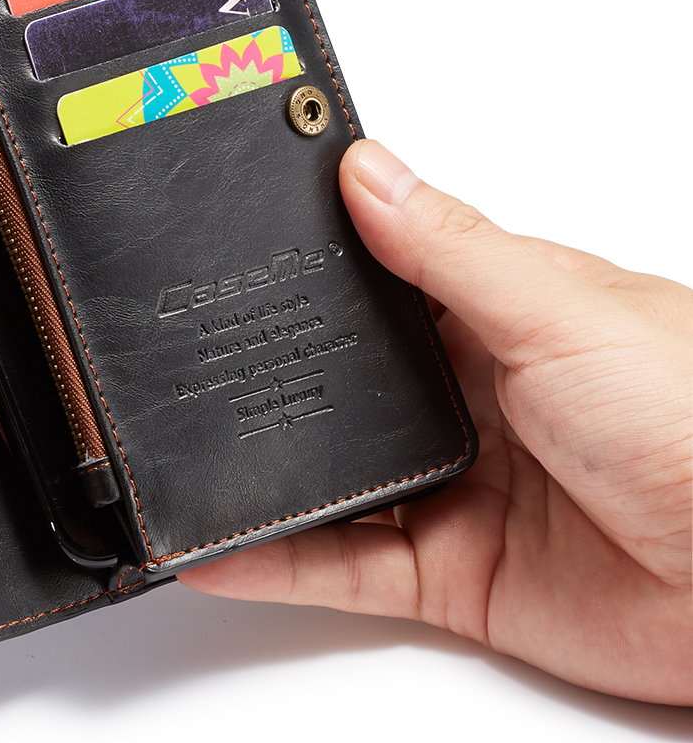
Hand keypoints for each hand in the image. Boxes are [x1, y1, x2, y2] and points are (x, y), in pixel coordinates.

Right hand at [182, 139, 692, 705]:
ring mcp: (457, 484)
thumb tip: (365, 169)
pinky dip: (278, 561)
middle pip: (343, 377)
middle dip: (273, 367)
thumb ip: (450, 250)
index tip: (233, 241)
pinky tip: (220, 545)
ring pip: (332, 471)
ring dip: (265, 464)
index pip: (382, 273)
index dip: (313, 261)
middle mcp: (473, 395)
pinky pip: (345, 566)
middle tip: (185, 349)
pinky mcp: (453, 573)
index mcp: (502, 314)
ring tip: (182, 450)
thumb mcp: (559, 312)